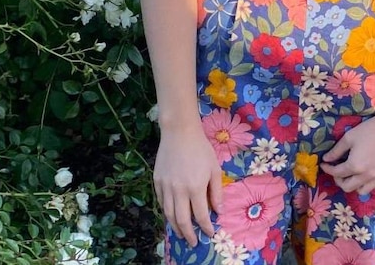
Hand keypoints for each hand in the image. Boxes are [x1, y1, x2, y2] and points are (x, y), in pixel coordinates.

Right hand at [153, 122, 222, 244]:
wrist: (179, 132)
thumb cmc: (200, 148)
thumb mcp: (214, 168)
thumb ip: (216, 191)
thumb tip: (218, 211)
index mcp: (195, 188)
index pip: (201, 216)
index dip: (206, 227)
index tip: (209, 233)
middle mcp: (178, 191)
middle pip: (182, 221)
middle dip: (189, 234)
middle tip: (193, 242)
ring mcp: (166, 187)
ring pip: (169, 214)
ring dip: (176, 227)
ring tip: (182, 233)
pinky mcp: (157, 181)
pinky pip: (161, 202)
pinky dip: (167, 212)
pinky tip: (172, 215)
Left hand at [320, 107, 374, 193]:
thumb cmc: (370, 130)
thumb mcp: (349, 137)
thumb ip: (336, 151)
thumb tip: (326, 159)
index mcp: (355, 166)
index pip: (336, 173)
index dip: (328, 169)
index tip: (324, 164)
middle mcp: (366, 176)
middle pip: (347, 187)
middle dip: (338, 180)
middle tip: (337, 171)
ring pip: (362, 191)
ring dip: (354, 185)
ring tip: (352, 175)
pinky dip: (369, 185)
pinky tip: (367, 175)